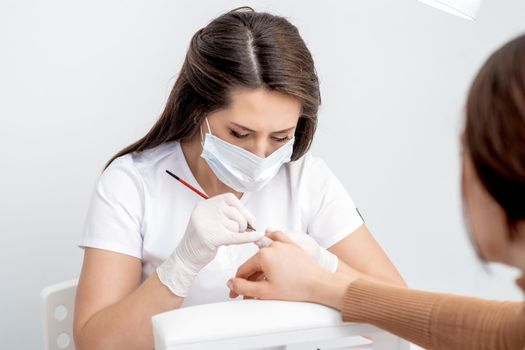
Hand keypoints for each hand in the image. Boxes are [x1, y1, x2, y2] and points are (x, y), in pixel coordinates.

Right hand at [157, 193, 263, 296]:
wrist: (186, 258)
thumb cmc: (201, 240)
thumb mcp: (209, 220)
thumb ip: (225, 214)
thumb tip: (250, 218)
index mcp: (204, 205)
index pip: (229, 198)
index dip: (241, 208)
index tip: (249, 218)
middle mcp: (205, 211)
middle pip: (235, 212)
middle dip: (242, 223)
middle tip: (240, 232)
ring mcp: (207, 223)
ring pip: (236, 225)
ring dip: (237, 234)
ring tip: (227, 239)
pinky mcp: (212, 237)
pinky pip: (237, 236)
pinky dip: (249, 237)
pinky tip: (257, 237)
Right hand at [228, 231, 355, 308]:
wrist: (318, 284)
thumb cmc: (296, 288)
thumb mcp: (264, 292)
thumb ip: (244, 287)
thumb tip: (231, 283)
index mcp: (263, 256)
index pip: (243, 270)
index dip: (237, 284)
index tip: (236, 293)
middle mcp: (272, 246)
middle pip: (253, 263)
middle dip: (249, 278)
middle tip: (248, 293)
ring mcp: (283, 244)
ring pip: (264, 253)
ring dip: (258, 266)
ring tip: (258, 280)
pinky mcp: (292, 245)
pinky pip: (277, 237)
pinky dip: (270, 239)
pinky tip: (266, 241)